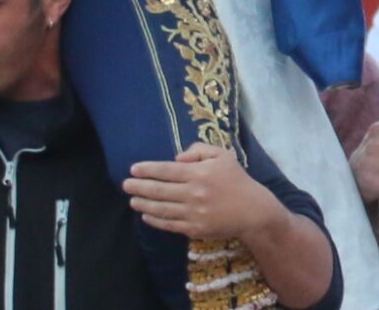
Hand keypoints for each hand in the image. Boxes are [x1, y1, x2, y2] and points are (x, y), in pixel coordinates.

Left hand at [126, 142, 277, 239]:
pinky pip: (169, 224)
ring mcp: (193, 213)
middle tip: (125, 185)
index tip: (133, 169)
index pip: (166, 170)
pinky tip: (146, 215)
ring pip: (161, 208)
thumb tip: (176, 158)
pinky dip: (155, 220)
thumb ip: (198, 150)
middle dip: (139, 186)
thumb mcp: (223, 155)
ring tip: (132, 200)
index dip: (148, 169)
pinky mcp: (194, 228)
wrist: (252, 210)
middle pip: (159, 190)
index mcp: (199, 173)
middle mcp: (193, 193)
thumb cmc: (236, 180)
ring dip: (143, 204)